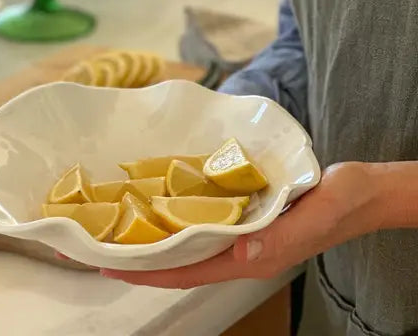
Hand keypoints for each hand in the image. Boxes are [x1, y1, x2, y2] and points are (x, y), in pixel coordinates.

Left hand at [99, 161, 379, 288]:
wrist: (364, 190)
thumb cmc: (343, 200)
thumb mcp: (319, 213)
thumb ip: (283, 236)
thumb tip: (242, 254)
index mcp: (254, 258)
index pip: (190, 272)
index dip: (149, 272)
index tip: (111, 266)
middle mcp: (242, 251)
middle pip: (182, 262)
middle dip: (142, 258)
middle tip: (99, 245)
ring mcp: (244, 235)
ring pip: (190, 244)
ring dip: (155, 237)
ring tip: (117, 226)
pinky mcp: (248, 216)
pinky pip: (204, 222)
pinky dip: (177, 217)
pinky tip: (159, 202)